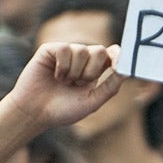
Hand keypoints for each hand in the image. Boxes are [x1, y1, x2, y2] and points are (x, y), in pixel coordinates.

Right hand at [9, 43, 125, 129]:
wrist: (35, 113)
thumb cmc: (63, 110)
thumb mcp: (92, 101)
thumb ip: (110, 87)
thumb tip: (127, 71)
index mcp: (94, 70)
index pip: (112, 54)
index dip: (118, 56)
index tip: (119, 65)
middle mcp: (82, 59)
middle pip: (99, 50)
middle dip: (91, 71)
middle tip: (78, 84)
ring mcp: (66, 53)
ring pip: (82, 50)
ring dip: (74, 72)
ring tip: (63, 82)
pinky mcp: (51, 49)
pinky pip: (65, 49)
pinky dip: (62, 67)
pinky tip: (55, 76)